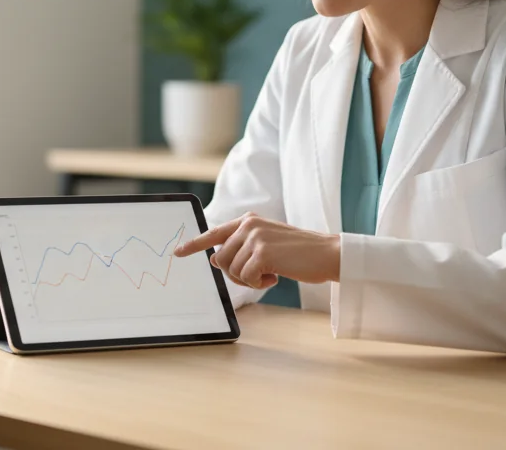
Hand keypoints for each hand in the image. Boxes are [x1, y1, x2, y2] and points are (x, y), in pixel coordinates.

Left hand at [174, 213, 340, 287]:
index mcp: (248, 220)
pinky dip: (259, 284)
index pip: (214, 233)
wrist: (327, 253)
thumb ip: (242, 247)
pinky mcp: (262, 253)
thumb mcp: (267, 244)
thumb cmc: (299, 253)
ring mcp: (255, 237)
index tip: (178, 252)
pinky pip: (246, 279)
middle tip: (260, 274)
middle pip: (222, 260)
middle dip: (236, 274)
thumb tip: (215, 259)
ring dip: (249, 280)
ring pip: (232, 271)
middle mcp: (248, 225)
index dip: (194, 244)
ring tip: (271, 272)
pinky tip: (275, 276)